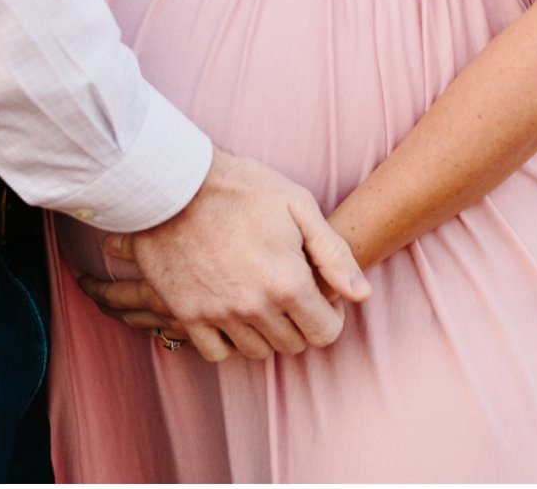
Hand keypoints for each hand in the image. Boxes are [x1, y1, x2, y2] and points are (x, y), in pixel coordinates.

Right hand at [101, 150, 369, 362]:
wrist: (174, 183)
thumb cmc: (241, 187)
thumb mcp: (298, 205)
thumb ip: (334, 254)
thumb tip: (362, 295)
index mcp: (288, 281)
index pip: (325, 333)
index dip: (330, 315)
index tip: (320, 295)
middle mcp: (255, 307)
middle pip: (293, 344)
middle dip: (300, 322)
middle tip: (289, 290)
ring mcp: (218, 314)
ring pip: (257, 351)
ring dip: (266, 332)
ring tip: (261, 298)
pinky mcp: (187, 315)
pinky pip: (217, 353)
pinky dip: (228, 340)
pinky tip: (231, 311)